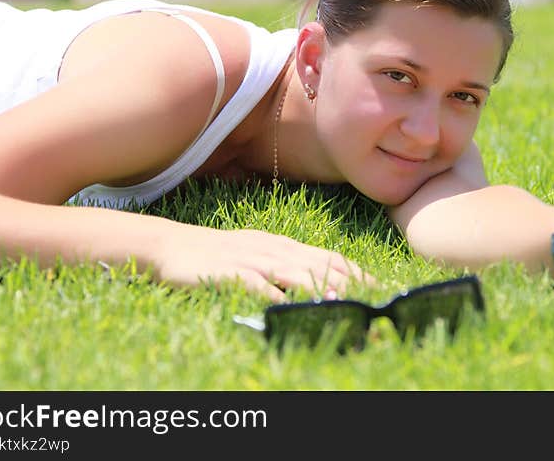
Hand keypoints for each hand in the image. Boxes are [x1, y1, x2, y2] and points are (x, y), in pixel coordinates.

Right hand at [152, 226, 372, 301]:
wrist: (173, 245)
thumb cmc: (221, 253)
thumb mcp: (261, 251)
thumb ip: (290, 263)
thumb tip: (322, 279)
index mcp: (285, 245)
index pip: (330, 257)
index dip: (358, 272)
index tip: (381, 286)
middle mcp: (275, 250)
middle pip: (320, 266)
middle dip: (350, 284)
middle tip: (375, 299)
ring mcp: (253, 261)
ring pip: (296, 274)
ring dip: (323, 290)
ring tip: (346, 304)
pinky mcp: (231, 273)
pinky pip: (258, 286)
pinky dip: (277, 297)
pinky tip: (292, 308)